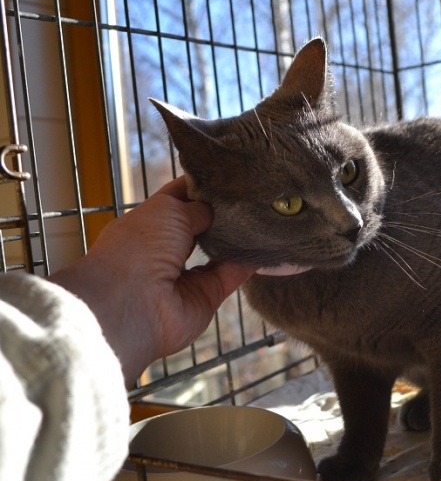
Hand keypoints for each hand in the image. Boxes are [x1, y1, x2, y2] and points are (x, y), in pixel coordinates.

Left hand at [50, 176, 254, 386]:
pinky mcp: (206, 296)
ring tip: (265, 216)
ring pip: (220, 251)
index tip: (230, 175)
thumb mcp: (169, 210)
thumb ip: (198, 208)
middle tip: (255, 194)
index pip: (179, 196)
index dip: (202, 185)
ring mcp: (187, 274)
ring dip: (239, 237)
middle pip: (202, 225)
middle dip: (224, 212)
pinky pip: (232, 275)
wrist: (132, 305)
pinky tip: (267, 246)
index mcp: (150, 222)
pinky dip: (249, 263)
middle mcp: (167, 247)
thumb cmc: (140, 247)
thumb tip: (217, 212)